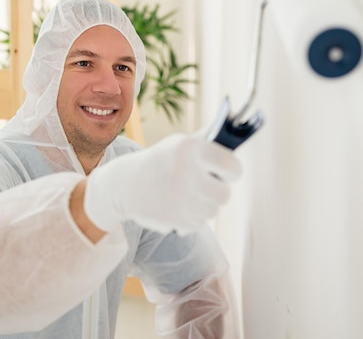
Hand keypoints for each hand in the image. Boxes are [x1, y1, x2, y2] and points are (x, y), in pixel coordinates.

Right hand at [84, 133, 241, 234]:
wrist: (124, 184)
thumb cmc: (160, 161)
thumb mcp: (179, 145)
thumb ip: (207, 146)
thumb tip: (238, 138)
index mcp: (189, 149)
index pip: (230, 165)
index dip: (233, 171)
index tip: (229, 173)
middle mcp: (186, 174)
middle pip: (224, 195)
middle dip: (217, 192)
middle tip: (207, 186)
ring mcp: (179, 199)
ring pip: (211, 211)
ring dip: (203, 205)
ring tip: (185, 194)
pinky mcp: (173, 220)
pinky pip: (196, 224)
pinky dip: (189, 217)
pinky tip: (175, 205)